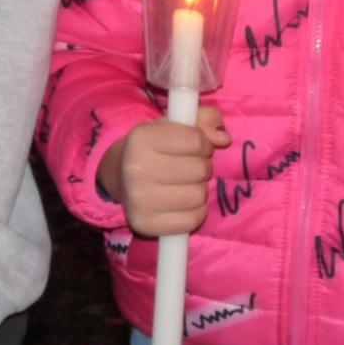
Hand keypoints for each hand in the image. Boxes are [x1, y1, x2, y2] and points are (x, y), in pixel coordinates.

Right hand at [97, 106, 228, 236]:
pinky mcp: (145, 224)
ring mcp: (138, 200)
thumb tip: (223, 138)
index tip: (196, 146)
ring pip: (198, 196)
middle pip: (199, 169)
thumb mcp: (176, 123)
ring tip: (186, 183)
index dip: (203, 143)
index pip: (196, 141)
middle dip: (202, 166)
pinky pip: (192, 220)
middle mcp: (136, 169)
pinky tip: (183, 202)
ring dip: (199, 189)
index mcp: (142, 138)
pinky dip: (195, 211)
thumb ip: (204, 120)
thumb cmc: (155, 146)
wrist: (120, 177)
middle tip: (190, 166)